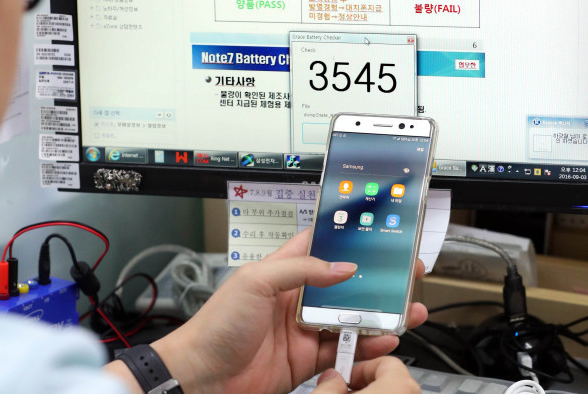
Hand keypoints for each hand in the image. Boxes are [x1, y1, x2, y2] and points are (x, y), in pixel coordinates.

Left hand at [151, 229, 426, 393]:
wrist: (203, 376)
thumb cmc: (218, 324)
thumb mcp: (256, 282)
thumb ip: (300, 270)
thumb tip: (342, 267)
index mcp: (283, 272)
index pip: (319, 247)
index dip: (346, 240)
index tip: (376, 234)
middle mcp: (297, 298)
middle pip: (344, 285)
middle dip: (374, 281)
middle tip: (404, 275)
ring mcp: (304, 329)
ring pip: (350, 319)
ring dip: (378, 315)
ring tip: (406, 310)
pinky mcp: (308, 359)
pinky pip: (343, 351)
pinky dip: (366, 347)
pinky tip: (384, 340)